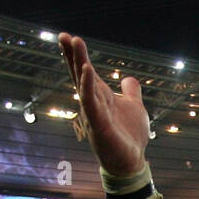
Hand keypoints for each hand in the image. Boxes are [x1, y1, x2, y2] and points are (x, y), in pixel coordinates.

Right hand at [59, 33, 150, 175]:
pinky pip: (92, 104)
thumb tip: (129, 78)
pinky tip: (87, 71)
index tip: (68, 37)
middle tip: (64, 35)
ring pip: (84, 86)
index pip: (85, 72)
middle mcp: (94, 103)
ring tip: (75, 43)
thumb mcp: (134, 108)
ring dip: (79, 64)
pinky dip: (88, 87)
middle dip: (72, 55)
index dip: (77, 55)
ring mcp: (95, 114)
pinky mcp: (99, 126)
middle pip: (80, 75)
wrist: (132, 162)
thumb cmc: (129, 136)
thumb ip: (131, 92)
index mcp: (101, 97)